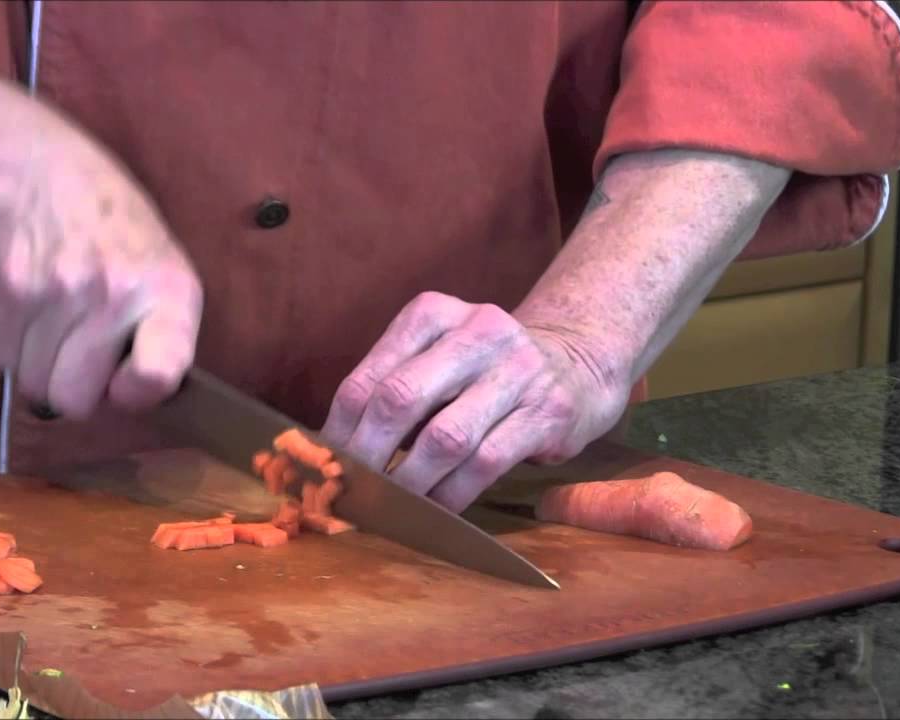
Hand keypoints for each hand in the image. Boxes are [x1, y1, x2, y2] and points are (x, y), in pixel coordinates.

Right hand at [0, 138, 202, 419]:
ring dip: (44, 368)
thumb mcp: (166, 271)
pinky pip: (8, 360)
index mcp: (168, 291)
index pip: (157, 372)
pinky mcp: (13, 293)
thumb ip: (163, 337)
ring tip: (61, 326)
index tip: (126, 383)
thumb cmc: (117, 232)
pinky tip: (37, 312)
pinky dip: (19, 347)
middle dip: (78, 388)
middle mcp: (115, 294)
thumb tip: (137, 401)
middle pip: (76, 399)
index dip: (137, 394)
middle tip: (87, 352)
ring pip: (36, 385)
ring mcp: (59, 294)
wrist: (43, 173)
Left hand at [320, 292, 629, 511]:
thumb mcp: (436, 359)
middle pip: (401, 399)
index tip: (322, 469)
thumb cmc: (483, 372)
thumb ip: (389, 391)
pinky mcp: (549, 410)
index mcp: (433, 314)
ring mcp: (518, 368)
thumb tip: (330, 455)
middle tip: (350, 493)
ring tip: (391, 509)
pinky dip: (453, 495)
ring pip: (445, 437)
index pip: (369, 377)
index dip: (339, 430)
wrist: (577, 362)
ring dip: (410, 483)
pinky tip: (436, 512)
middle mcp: (477, 331)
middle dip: (367, 456)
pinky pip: (486, 462)